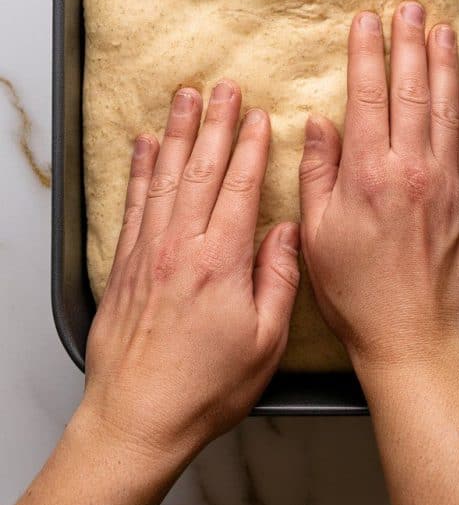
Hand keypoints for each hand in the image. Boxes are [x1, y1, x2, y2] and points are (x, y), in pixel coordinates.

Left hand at [80, 82, 299, 477]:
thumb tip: (287, 231)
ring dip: (176, 133)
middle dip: (215, 124)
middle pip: (201, 169)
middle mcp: (182, 246)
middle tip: (223, 87)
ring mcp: (148, 251)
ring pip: (164, 176)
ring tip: (185, 97)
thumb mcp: (265, 342)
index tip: (257, 115)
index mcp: (221, 262)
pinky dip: (138, 169)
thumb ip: (278, 279)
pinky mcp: (125, 264)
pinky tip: (142, 144)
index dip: (250, 147)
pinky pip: (133, 203)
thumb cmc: (206, 388)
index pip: (239, 187)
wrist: (138, 417)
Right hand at [299, 3, 458, 373]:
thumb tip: (320, 125)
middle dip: (410, 43)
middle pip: (412, 90)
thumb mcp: (317, 234)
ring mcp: (445, 181)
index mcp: (369, 174)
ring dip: (444, 64)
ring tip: (442, 30)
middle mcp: (412, 168)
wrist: (412, 334)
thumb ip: (319, 173)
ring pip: (447, 107)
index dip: (367, 53)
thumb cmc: (358, 292)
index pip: (369, 96)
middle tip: (409, 9)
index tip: (365, 22)